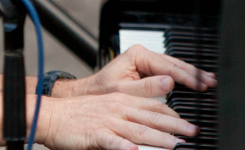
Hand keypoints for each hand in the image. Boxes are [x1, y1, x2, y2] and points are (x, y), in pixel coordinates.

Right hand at [38, 93, 197, 149]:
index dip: (173, 114)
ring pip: (138, 130)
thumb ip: (129, 111)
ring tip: (175, 145)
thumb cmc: (79, 113)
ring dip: (158, 138)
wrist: (52, 114)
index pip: (154, 104)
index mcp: (122, 100)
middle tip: (193, 133)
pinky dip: (124, 147)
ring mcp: (108, 121)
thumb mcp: (108, 105)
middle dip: (175, 125)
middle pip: (152, 116)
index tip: (188, 122)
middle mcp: (118, 108)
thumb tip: (151, 121)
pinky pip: (112, 142)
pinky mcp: (95, 135)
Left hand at [56, 44, 215, 98]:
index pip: (168, 65)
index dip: (186, 76)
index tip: (200, 84)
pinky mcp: (147, 68)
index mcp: (137, 55)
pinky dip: (182, 77)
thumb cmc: (101, 92)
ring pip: (173, 65)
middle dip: (193, 73)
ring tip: (207, 81)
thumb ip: (147, 87)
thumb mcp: (124, 91)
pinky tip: (193, 80)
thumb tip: (169, 82)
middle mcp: (142, 55)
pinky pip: (168, 70)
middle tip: (211, 82)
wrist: (89, 94)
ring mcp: (145, 60)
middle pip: (174, 63)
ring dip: (190, 74)